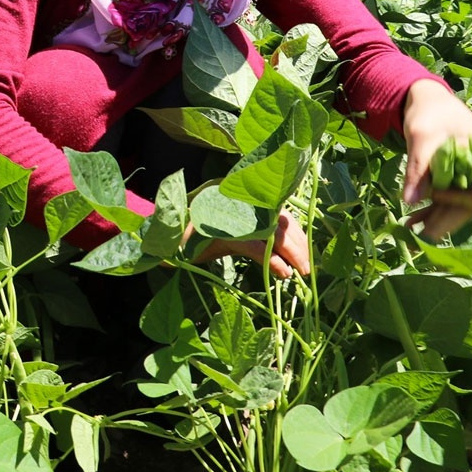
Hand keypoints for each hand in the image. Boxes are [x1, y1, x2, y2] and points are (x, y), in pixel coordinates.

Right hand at [189, 209, 310, 278]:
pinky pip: (255, 245)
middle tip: (307, 269)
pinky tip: (282, 272)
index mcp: (243, 199)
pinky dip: (271, 260)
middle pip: (281, 221)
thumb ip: (257, 240)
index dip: (297, 235)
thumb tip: (287, 257)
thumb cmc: (197, 241)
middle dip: (298, 246)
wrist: (165, 244)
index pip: (280, 213)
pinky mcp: (221, 230)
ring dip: (291, 253)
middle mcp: (239, 201)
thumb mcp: (232, 238)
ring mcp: (230, 213)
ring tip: (298, 272)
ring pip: (272, 232)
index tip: (306, 256)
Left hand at [401, 79, 471, 238]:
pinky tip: (411, 220)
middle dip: (445, 221)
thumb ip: (419, 169)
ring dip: (435, 218)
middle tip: (420, 238)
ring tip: (410, 231)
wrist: (426, 101)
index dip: (463, 202)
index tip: (436, 194)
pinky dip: (431, 208)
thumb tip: (410, 201)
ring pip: (458, 206)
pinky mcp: (457, 178)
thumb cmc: (430, 114)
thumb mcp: (422, 138)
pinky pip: (448, 199)